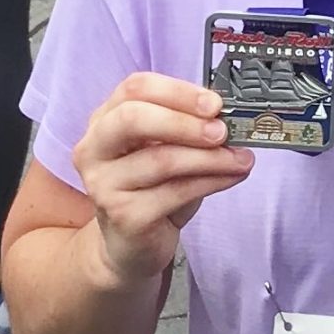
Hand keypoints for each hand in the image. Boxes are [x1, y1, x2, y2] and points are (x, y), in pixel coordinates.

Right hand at [72, 71, 252, 290]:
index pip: (135, 89)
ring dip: (210, 157)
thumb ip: (188, 131)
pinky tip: (232, 177)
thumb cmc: (151, 191)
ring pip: (161, 159)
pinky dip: (211, 182)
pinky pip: (175, 192)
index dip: (178, 92)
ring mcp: (103, 184)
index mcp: (103, 121)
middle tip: (222, 130)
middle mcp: (94, 150)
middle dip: (185, 122)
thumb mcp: (166, 152)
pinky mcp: (123, 215)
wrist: (130, 245)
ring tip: (240, 158)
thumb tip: (230, 120)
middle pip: (134, 118)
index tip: (214, 103)